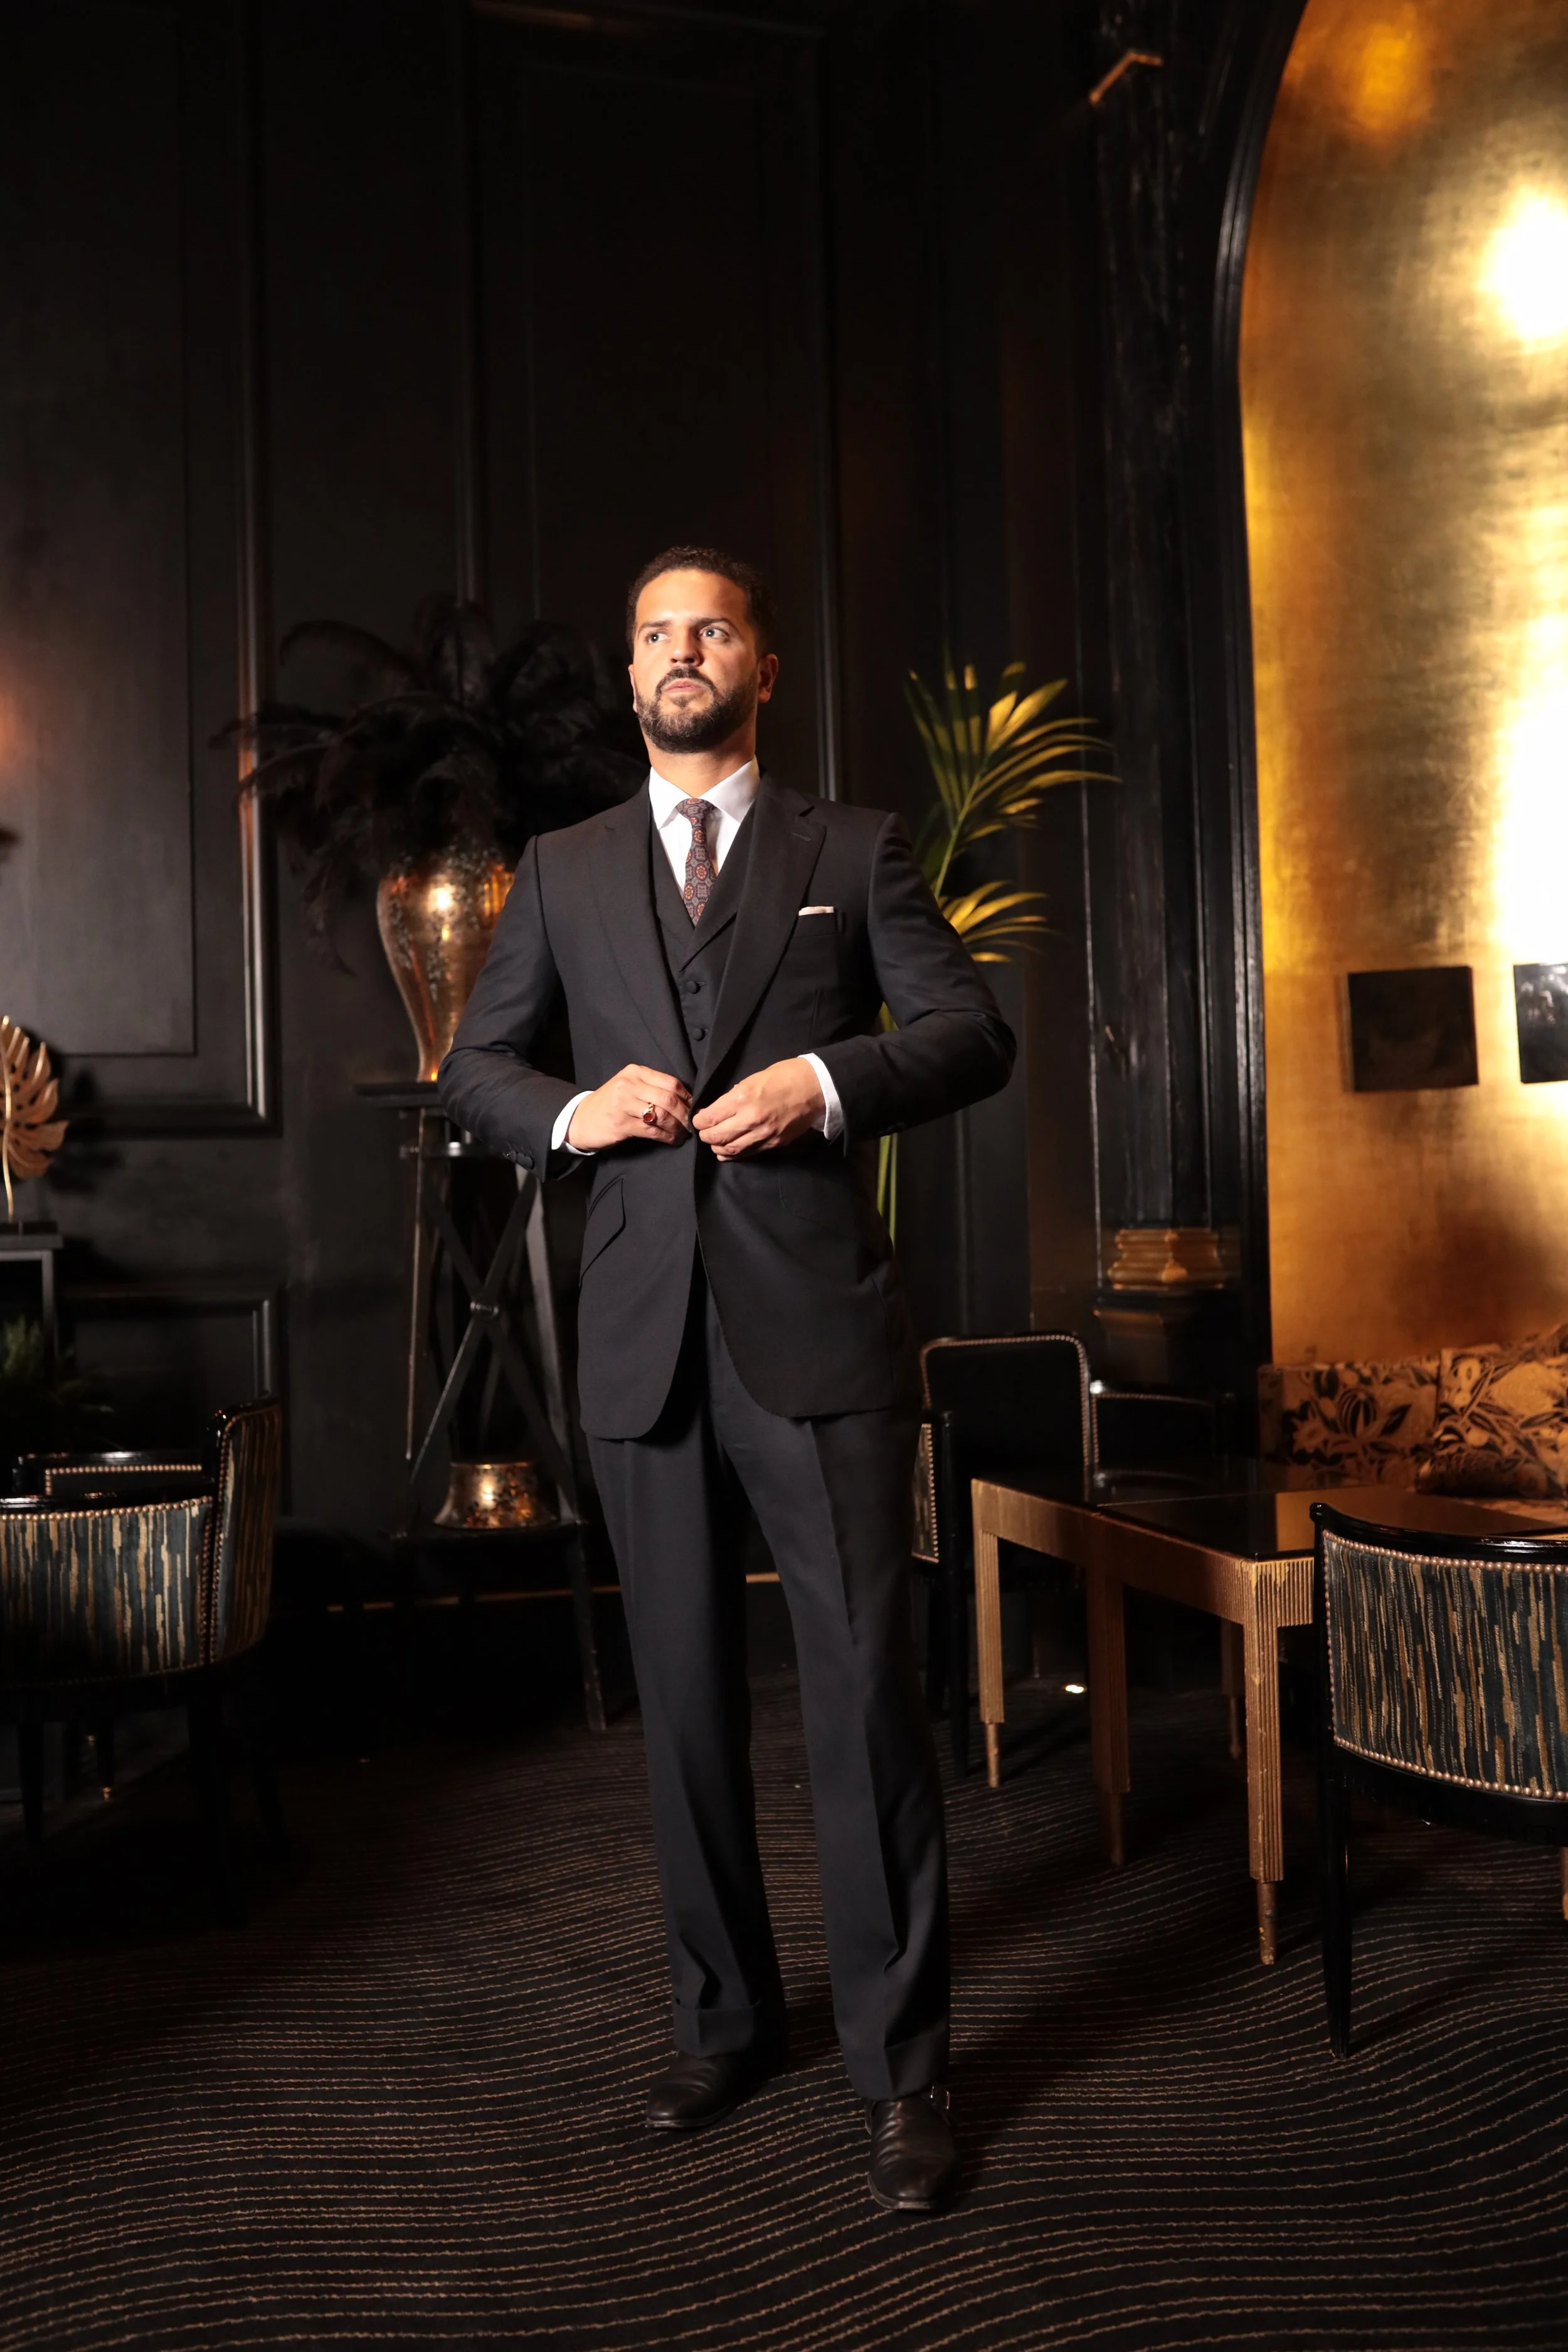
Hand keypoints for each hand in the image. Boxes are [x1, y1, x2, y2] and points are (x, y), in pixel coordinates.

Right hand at [567, 1065, 690, 1149]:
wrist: (581, 1119)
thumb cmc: (610, 1104)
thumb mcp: (629, 1087)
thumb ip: (652, 1087)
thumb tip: (686, 1099)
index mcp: (634, 1072)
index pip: (671, 1082)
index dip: (687, 1097)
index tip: (694, 1109)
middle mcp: (629, 1085)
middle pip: (669, 1099)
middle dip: (685, 1114)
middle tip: (692, 1125)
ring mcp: (623, 1104)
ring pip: (662, 1115)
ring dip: (677, 1127)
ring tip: (683, 1134)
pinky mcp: (621, 1124)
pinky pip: (652, 1131)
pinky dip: (667, 1137)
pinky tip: (672, 1140)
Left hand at [693, 1058, 824, 1160]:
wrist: (816, 1087)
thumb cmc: (785, 1076)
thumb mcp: (753, 1078)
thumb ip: (734, 1096)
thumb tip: (718, 1109)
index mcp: (743, 1098)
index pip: (710, 1117)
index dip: (699, 1120)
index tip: (698, 1119)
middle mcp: (750, 1119)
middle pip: (716, 1136)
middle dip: (705, 1135)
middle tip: (703, 1132)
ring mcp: (763, 1134)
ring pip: (730, 1149)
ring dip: (717, 1147)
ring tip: (714, 1142)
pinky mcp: (774, 1143)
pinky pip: (748, 1153)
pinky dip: (734, 1154)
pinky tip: (727, 1152)